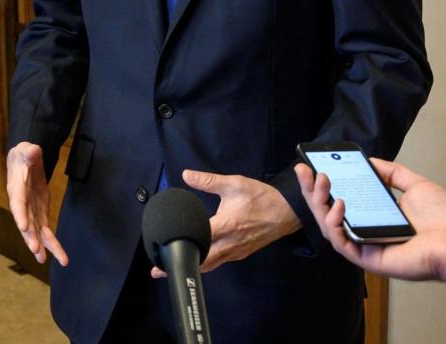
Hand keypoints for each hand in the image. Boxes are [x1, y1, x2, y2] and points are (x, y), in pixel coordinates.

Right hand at [6, 142, 67, 266]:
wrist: (25, 162)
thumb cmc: (24, 155)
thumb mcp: (26, 150)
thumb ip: (30, 152)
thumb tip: (35, 150)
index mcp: (17, 188)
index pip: (18, 203)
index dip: (20, 214)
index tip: (23, 226)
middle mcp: (22, 204)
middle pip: (25, 222)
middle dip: (30, 236)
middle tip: (35, 249)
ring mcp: (31, 211)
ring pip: (35, 232)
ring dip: (40, 245)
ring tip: (43, 260)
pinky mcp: (40, 214)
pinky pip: (45, 231)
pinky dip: (51, 243)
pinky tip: (57, 257)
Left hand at [154, 169, 299, 275]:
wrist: (287, 212)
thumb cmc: (262, 198)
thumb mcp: (234, 184)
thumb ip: (208, 181)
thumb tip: (186, 175)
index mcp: (226, 226)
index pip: (199, 240)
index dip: (181, 244)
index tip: (165, 249)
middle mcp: (230, 243)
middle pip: (202, 261)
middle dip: (181, 265)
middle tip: (159, 271)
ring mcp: (236, 251)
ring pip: (211, 265)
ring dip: (192, 267)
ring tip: (173, 269)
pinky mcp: (241, 253)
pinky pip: (220, 262)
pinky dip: (206, 264)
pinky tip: (197, 261)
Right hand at [295, 159, 445, 296]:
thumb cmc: (445, 218)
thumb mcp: (415, 185)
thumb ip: (392, 173)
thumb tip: (370, 160)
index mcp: (374, 216)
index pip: (340, 200)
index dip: (323, 185)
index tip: (312, 167)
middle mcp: (366, 230)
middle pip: (327, 212)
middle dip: (311, 191)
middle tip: (304, 171)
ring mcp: (365, 245)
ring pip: (328, 227)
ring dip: (318, 203)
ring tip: (321, 181)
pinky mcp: (368, 258)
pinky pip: (341, 242)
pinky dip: (334, 223)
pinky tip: (338, 204)